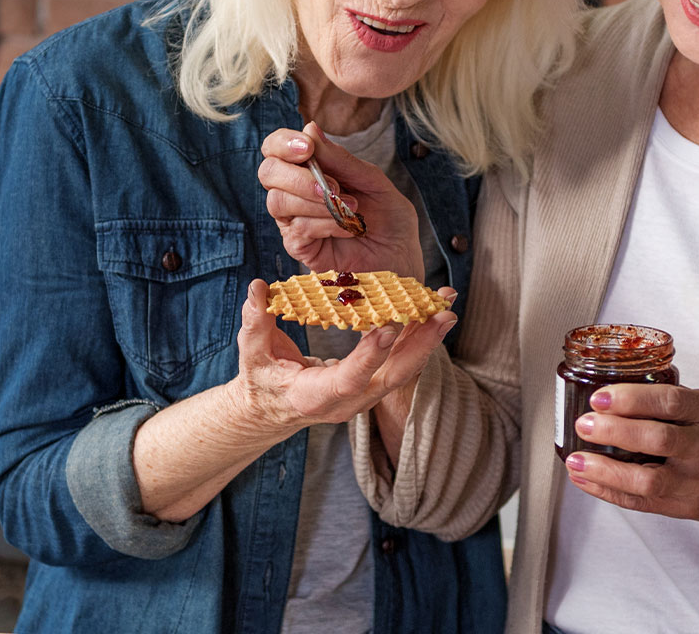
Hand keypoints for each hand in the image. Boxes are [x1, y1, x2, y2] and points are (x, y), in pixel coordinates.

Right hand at [230, 280, 455, 430]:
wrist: (272, 410)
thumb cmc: (261, 379)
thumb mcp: (251, 352)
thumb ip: (255, 322)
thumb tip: (257, 288)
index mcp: (314, 397)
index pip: (348, 380)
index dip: (369, 356)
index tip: (389, 327)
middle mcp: (347, 402)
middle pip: (391, 378)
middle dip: (421, 347)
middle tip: (443, 315)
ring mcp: (364, 396)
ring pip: (404, 370)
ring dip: (428, 339)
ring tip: (447, 307)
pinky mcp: (373, 385)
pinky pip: (401, 364)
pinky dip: (419, 340)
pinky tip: (433, 314)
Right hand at [259, 123, 423, 275]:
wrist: (400, 253)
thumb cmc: (387, 214)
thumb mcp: (371, 180)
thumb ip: (340, 159)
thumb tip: (310, 128)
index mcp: (307, 168)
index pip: (275, 148)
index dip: (283, 143)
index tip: (307, 148)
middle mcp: (293, 192)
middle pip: (268, 172)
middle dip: (298, 177)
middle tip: (333, 186)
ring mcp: (292, 220)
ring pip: (279, 202)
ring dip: (316, 202)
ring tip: (351, 208)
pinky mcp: (298, 247)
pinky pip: (297, 229)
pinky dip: (325, 224)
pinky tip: (348, 227)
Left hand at [562, 384, 698, 537]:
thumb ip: (680, 402)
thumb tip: (621, 389)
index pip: (671, 402)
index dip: (632, 398)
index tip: (600, 396)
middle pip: (658, 439)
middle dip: (615, 431)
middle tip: (583, 423)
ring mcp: (697, 482)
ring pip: (648, 479)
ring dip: (606, 469)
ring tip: (575, 459)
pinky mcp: (685, 508)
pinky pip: (642, 501)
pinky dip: (609, 491)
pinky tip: (585, 479)